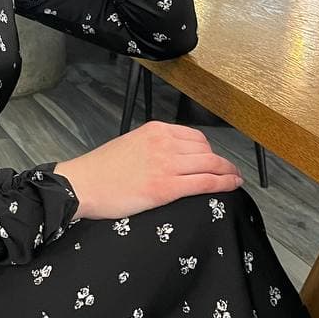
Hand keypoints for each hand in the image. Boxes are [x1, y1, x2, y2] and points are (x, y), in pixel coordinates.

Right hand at [55, 122, 242, 219]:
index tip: (213, 159)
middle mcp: (164, 143)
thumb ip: (152, 147)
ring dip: (228, 172)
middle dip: (222, 161)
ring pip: (210, 164)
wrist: (83, 185)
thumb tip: (171, 158)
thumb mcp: (130, 145)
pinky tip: (231, 186)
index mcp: (155, 130)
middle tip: (230, 171)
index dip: (209, 150)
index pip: (194, 136)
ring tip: (235, 179)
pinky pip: (205, 182)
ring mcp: (166, 164)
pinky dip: (223, 183)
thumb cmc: (101, 170)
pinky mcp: (166, 187)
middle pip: (206, 149)